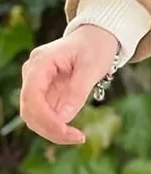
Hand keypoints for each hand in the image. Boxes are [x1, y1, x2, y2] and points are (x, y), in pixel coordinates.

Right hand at [19, 25, 120, 144]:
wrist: (97, 35)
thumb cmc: (96, 46)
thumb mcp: (92, 66)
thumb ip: (77, 91)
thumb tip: (63, 118)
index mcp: (41, 62)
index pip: (32, 96)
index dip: (46, 119)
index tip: (68, 132)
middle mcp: (33, 73)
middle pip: (30, 110)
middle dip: (50, 129)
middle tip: (78, 138)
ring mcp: (37, 83)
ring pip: (34, 116)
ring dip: (52, 131)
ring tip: (78, 136)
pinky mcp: (45, 92)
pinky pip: (44, 114)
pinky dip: (56, 126)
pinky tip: (73, 131)